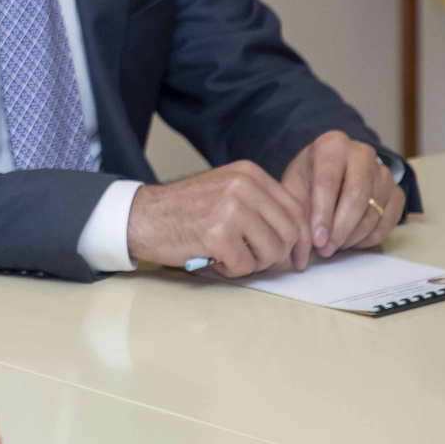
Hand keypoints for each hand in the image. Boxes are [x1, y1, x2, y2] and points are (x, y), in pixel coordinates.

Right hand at [127, 160, 311, 276]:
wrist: (141, 216)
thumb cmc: (183, 209)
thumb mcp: (226, 190)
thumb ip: (260, 202)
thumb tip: (298, 231)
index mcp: (248, 173)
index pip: (296, 208)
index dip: (302, 238)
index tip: (300, 256)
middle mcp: (243, 186)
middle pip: (290, 231)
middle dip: (280, 254)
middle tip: (259, 261)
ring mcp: (230, 209)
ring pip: (272, 251)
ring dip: (255, 263)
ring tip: (232, 256)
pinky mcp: (217, 234)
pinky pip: (246, 266)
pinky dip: (234, 270)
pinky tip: (216, 259)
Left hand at [280, 130, 402, 259]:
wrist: (330, 169)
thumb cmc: (309, 178)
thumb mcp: (294, 187)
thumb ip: (297, 214)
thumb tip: (301, 255)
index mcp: (332, 145)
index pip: (328, 182)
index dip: (323, 215)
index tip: (317, 240)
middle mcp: (362, 153)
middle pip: (357, 198)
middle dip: (340, 230)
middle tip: (326, 249)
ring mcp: (384, 172)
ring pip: (373, 213)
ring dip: (353, 237)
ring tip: (334, 245)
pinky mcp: (397, 191)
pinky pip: (388, 222)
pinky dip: (369, 238)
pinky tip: (352, 241)